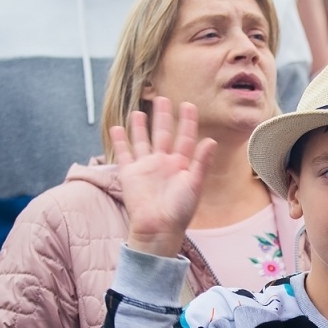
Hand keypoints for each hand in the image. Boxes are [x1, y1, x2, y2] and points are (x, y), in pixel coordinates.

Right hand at [113, 97, 216, 257]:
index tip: (188, 104)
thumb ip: (201, 162)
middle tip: (162, 98)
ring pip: (142, 141)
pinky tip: (117, 128)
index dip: (187, 121)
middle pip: (162, 134)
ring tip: (139, 111)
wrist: (158, 228)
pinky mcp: (130, 174)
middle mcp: (163, 163)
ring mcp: (145, 167)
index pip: (184, 137)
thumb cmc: (179, 211)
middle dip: (163, 117)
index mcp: (181, 165)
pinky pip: (123, 153)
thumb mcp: (194, 185)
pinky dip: (119, 141)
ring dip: (140, 127)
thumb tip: (210, 140)